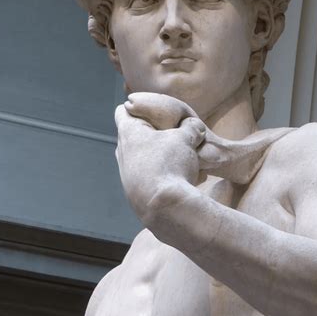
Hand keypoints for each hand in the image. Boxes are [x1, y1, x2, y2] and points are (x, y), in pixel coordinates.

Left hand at [114, 93, 205, 229]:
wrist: (165, 207)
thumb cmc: (172, 165)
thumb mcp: (187, 139)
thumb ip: (191, 127)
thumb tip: (195, 124)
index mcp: (128, 133)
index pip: (122, 111)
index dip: (138, 107)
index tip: (154, 111)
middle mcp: (121, 153)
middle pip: (132, 135)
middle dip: (150, 133)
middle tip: (170, 135)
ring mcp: (125, 175)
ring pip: (139, 158)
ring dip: (155, 156)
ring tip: (177, 159)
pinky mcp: (133, 193)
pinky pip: (145, 177)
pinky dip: (158, 175)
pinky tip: (176, 180)